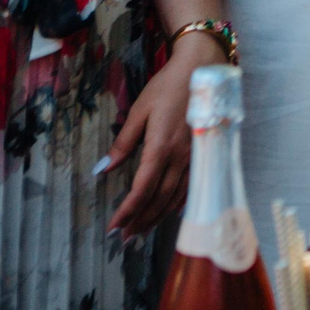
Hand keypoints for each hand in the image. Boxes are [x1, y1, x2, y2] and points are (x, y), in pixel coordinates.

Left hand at [105, 28, 223, 233]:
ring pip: (177, 196)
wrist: (204, 70)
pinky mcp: (205, 153)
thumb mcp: (139, 111)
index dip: (128, 211)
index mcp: (161, 147)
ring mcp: (196, 157)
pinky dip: (180, 203)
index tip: (114, 227)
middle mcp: (181, 157)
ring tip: (143, 230)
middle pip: (160, 198)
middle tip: (125, 238)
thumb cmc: (168, 87)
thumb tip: (104, 169)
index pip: (142, 189)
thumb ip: (124, 142)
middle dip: (141, 220)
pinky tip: (172, 212)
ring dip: (159, 216)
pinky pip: (192, 186)